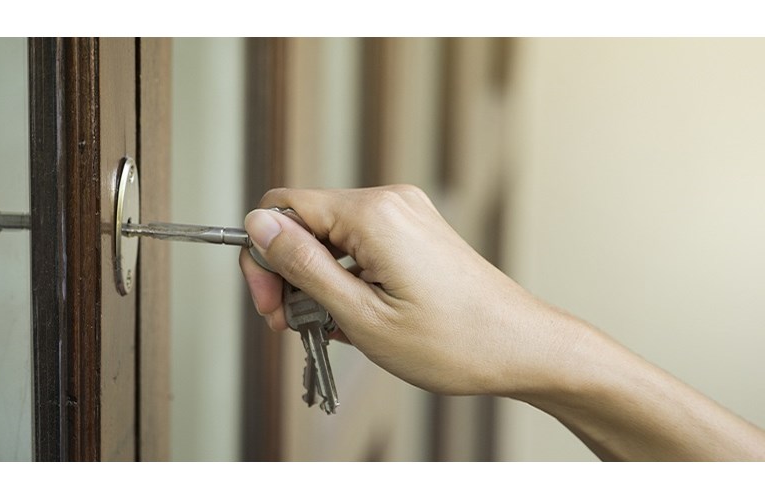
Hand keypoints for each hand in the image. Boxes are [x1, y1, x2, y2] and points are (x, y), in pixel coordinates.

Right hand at [239, 185, 573, 396]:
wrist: (522, 348)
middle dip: (287, 274)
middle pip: (304, 222)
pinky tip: (352, 316)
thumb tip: (257, 224)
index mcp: (371, 215)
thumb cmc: (452, 342)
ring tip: (329, 328)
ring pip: (329, 237)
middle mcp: (388, 202)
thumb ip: (302, 265)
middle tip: (292, 325)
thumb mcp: (359, 314)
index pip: (282, 207)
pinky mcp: (414, 231)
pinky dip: (344, 278)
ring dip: (316, 282)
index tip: (268, 304)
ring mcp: (405, 214)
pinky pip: (357, 245)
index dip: (261, 255)